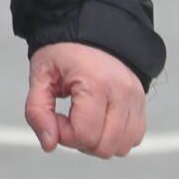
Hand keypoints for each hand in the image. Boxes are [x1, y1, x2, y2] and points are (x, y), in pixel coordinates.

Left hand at [23, 42, 147, 158]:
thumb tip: (49, 143)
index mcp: (96, 84)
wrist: (91, 32)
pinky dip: (115, 138)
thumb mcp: (40, 76)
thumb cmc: (64, 52)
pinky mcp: (141, 104)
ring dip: (98, 142)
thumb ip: (37, 111)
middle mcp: (122, 93)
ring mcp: (136, 99)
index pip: (85, 135)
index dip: (63, 134)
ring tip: (83, 120)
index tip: (56, 116)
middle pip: (105, 147)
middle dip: (80, 141)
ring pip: (122, 147)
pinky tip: (99, 121)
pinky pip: (134, 137)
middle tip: (68, 119)